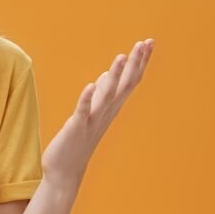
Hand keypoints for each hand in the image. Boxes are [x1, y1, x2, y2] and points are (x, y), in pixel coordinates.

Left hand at [41, 38, 154, 186]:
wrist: (65, 171)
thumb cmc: (77, 141)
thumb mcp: (90, 114)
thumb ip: (99, 95)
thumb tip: (105, 76)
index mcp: (110, 108)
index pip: (130, 81)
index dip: (139, 62)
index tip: (149, 42)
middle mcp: (106, 113)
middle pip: (125, 85)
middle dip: (135, 63)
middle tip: (145, 43)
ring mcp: (92, 121)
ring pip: (107, 96)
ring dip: (114, 76)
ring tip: (121, 56)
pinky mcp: (76, 128)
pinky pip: (83, 112)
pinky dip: (87, 99)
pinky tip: (90, 85)